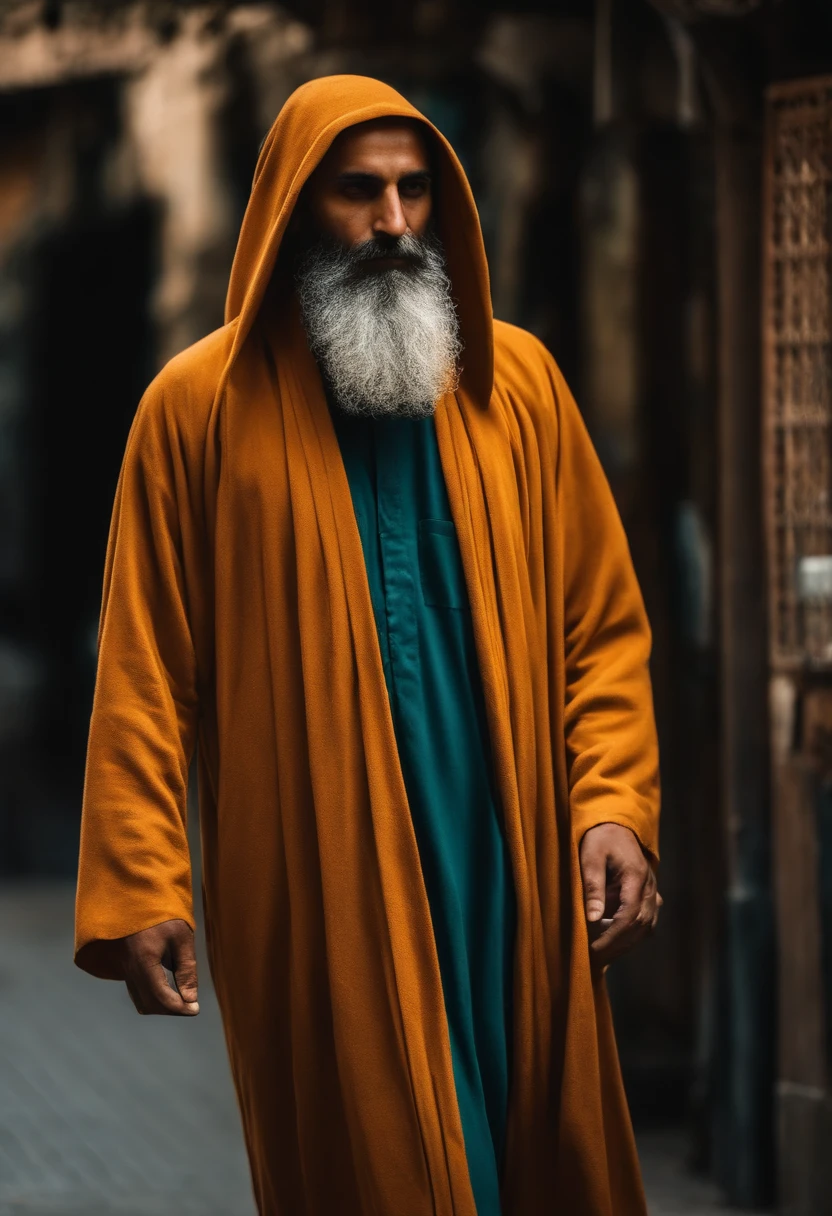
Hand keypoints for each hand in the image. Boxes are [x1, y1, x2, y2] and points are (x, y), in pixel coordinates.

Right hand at [117, 919, 199, 1015]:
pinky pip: (136, 991)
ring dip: (161, 1005)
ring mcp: (124, 970)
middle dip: (171, 1009)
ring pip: (140, 1001)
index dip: (179, 1009)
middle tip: (191, 1004)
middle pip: (149, 1004)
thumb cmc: (163, 915)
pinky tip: (168, 987)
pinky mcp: (124, 967)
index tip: (196, 1009)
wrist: (136, 898)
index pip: (161, 998)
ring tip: (182, 996)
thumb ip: (187, 969)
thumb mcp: (181, 937)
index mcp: (144, 961)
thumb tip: (191, 999)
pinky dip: (152, 997)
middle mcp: (130, 969)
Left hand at [579, 822, 661, 968]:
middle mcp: (649, 887)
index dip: (612, 936)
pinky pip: (646, 922)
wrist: (617, 824)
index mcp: (636, 877)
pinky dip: (632, 936)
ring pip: (646, 926)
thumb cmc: (600, 838)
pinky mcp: (649, 895)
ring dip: (625, 944)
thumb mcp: (590, 856)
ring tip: (602, 957)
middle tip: (594, 959)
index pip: (629, 916)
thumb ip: (592, 886)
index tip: (593, 949)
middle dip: (617, 945)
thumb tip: (592, 918)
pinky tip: (616, 945)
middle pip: (639, 925)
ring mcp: (652, 892)